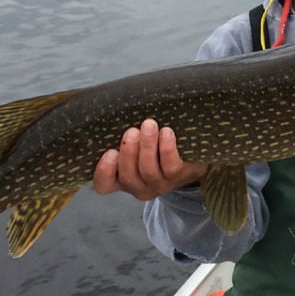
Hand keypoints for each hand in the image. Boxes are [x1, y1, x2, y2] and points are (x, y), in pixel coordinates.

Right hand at [92, 118, 208, 199]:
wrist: (190, 158)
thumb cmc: (155, 148)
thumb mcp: (135, 145)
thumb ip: (124, 137)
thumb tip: (117, 110)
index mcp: (121, 179)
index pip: (104, 184)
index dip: (104, 171)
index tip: (110, 152)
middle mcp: (138, 185)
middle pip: (128, 176)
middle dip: (129, 153)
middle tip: (132, 131)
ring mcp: (158, 184)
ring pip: (149, 170)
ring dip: (147, 146)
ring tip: (149, 125)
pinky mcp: (177, 176)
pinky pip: (170, 165)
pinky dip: (167, 148)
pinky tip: (166, 132)